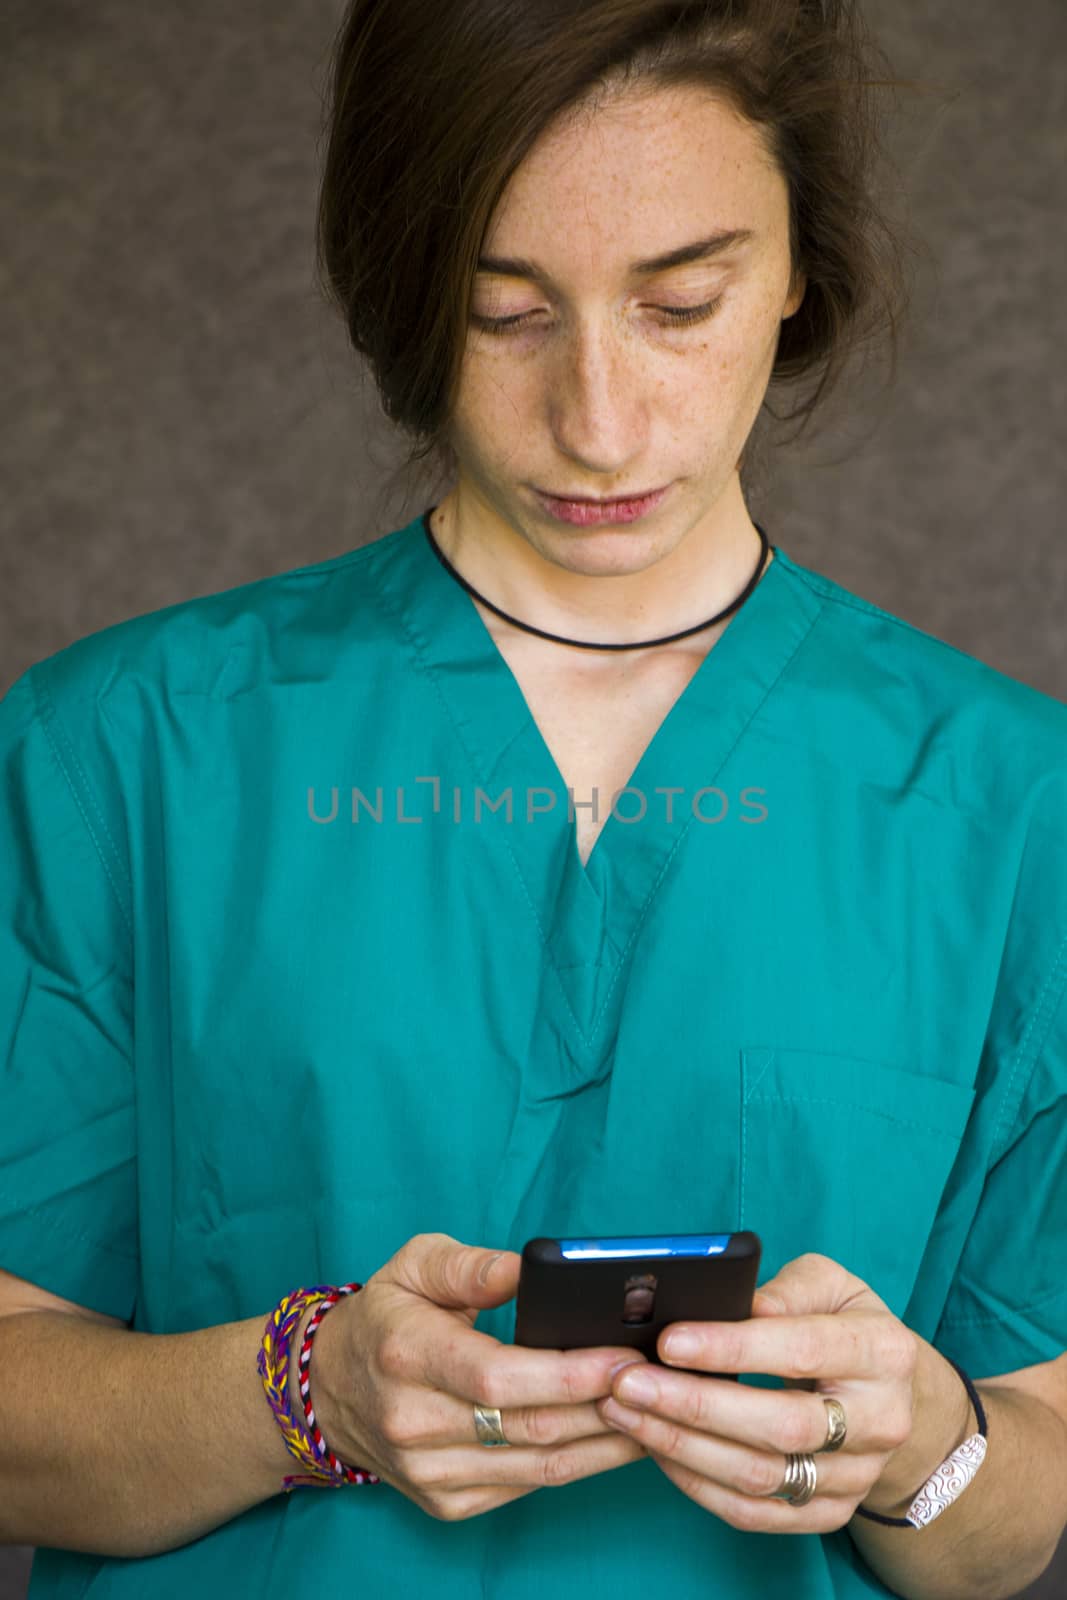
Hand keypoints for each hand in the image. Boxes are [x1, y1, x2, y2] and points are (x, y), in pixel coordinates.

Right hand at [309, 1232, 648, 1521]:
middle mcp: (413, 1422)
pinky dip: (579, 1462)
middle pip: (528, 1426)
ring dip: (605, 1442)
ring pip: (538, 1465)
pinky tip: (614, 1436)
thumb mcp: (415, 1264)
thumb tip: (530, 1268)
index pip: (498, 1377)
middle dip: (604, 1405)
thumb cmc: (387, 1316)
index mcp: (406, 1354)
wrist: (331, 1389)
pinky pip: (527, 1486)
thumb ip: (472, 1265)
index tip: (624, 1356)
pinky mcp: (446, 1503)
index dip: (567, 1374)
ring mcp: (429, 1472)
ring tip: (655, 1409)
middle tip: (659, 1380)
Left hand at [595, 1253, 924, 1533]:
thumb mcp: (828, 1284)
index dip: (730, 1348)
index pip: (800, 1350)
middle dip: (692, 1404)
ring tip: (625, 1411)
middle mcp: (880, 1421)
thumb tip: (723, 1305)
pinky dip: (696, 1483)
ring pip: (759, 1475)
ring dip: (681, 1445)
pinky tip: (657, 1447)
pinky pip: (754, 1512)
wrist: (889, 1394)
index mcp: (883, 1351)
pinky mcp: (830, 1514)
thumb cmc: (841, 1323)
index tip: (668, 1341)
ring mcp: (858, 1477)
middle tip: (628, 1382)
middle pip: (777, 1425)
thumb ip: (782, 1290)